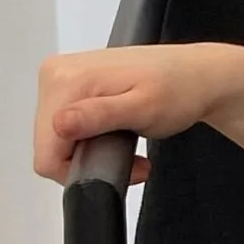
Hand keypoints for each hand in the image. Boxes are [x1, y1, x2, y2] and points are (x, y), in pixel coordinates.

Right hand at [32, 41, 230, 183]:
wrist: (196, 75)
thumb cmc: (180, 89)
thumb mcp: (144, 109)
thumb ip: (99, 117)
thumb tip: (60, 124)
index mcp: (66, 78)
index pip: (46, 152)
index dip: (79, 170)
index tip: (116, 164)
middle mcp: (56, 73)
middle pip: (48, 146)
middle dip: (87, 160)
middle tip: (128, 155)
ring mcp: (62, 78)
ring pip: (56, 140)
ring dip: (90, 150)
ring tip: (125, 140)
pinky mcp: (70, 85)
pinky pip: (65, 126)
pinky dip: (89, 137)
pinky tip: (115, 132)